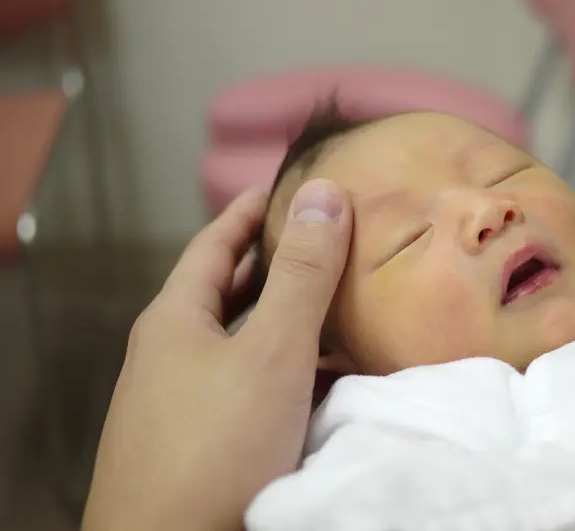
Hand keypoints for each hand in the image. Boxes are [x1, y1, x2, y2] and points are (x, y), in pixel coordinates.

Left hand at [81, 179, 351, 530]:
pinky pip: (252, 388)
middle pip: (230, 293)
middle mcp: (172, 355)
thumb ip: (301, 275)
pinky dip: (290, 373)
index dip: (253, 210)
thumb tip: (323, 192)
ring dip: (291, 324)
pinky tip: (326, 384)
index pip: (215, 242)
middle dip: (279, 266)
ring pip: (245, 344)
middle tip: (331, 244)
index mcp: (175, 319)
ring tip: (344, 309)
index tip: (292, 187)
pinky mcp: (203, 444)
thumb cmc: (216, 446)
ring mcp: (183, 403)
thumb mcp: (270, 351)